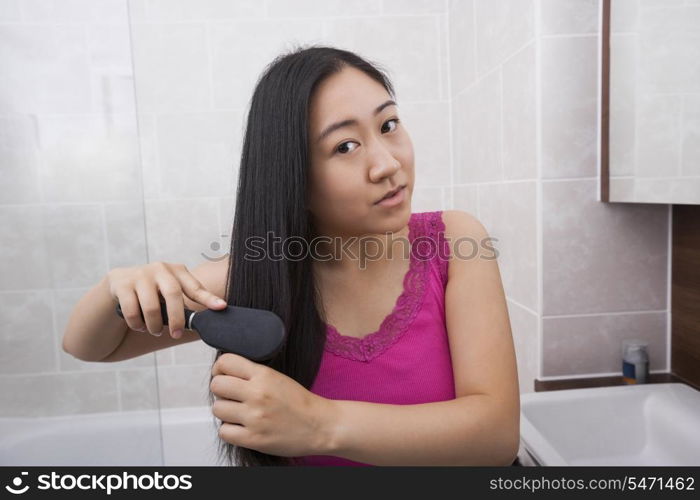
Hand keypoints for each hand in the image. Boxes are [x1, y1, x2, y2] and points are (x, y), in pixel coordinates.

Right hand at [107, 262, 226, 338]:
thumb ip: (188, 300)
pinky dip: (137, 324)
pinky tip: (139, 325)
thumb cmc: (153, 293)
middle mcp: (160, 268)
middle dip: (177, 319)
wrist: (118, 285)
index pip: (195, 287)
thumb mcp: (171, 292)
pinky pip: (133, 311)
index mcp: (177, 270)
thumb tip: (213, 314)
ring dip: (154, 325)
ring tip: (155, 330)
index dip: (208, 298)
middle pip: (174, 295)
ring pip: (152, 307)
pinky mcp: (122, 284)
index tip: (221, 307)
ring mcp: (140, 274)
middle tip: (177, 334)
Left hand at [210, 353, 335, 456]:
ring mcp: (254, 417)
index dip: (219, 368)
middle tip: (230, 395)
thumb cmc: (300, 402)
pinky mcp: (253, 439)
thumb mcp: (277, 377)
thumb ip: (252, 373)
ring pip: (217, 409)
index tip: (223, 374)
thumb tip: (225, 373)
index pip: (226, 362)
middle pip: (216, 385)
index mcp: (264, 375)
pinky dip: (230, 430)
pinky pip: (224, 432)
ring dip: (225, 411)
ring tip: (239, 413)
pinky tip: (242, 427)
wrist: (320, 426)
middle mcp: (257, 394)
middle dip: (221, 390)